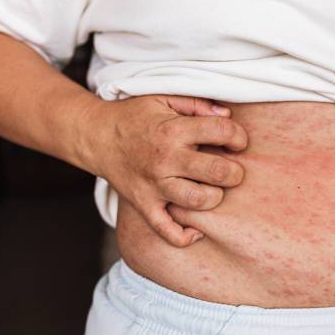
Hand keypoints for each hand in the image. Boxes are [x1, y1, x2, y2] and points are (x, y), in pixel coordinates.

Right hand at [87, 95, 247, 246]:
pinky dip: (185, 236)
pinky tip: (196, 229)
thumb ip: (198, 104)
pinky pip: (167, 230)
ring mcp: (154, 186)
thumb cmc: (137, 117)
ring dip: (215, 198)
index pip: (221, 131)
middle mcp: (166, 160)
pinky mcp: (144, 205)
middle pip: (217, 172)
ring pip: (198, 201)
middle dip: (234, 172)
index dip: (238, 136)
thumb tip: (228, 116)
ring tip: (213, 189)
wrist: (96, 137)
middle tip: (231, 170)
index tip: (236, 142)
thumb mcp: (164, 98)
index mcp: (173, 130)